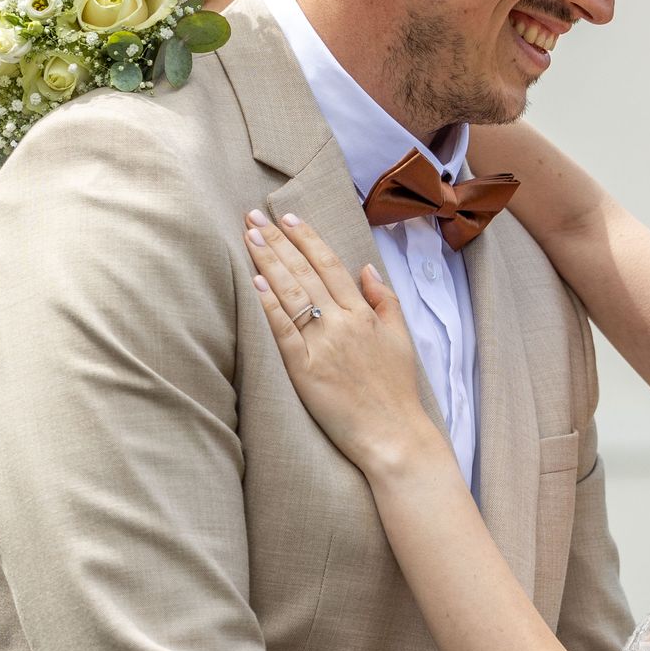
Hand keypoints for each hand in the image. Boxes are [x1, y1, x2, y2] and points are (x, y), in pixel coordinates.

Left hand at [247, 207, 434, 473]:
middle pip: (304, 272)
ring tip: (248, 236)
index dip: (307, 239)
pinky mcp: (305, 370)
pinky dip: (269, 305)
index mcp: (363, 314)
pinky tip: (255, 282)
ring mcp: (323, 345)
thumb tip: (367, 269)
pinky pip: (284, 331)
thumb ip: (385, 301)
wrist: (394, 435)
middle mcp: (342, 323)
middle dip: (277, 240)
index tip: (288, 217)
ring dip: (268, 262)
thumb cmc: (397, 392)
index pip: (330, 265)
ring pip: (291, 293)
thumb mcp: (401, 339)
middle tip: (253, 215)